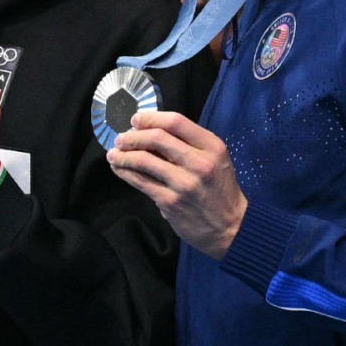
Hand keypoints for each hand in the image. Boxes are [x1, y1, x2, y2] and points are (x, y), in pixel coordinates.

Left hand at [108, 110, 246, 258]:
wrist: (231, 228)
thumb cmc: (220, 190)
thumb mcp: (215, 160)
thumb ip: (189, 145)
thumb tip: (150, 131)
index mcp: (212, 147)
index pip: (176, 122)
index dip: (150, 118)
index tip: (136, 120)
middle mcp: (200, 163)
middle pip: (156, 138)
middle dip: (132, 136)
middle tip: (121, 139)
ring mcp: (184, 184)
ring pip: (143, 160)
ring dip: (123, 155)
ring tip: (114, 154)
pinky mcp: (170, 202)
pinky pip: (140, 182)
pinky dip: (125, 172)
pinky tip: (119, 168)